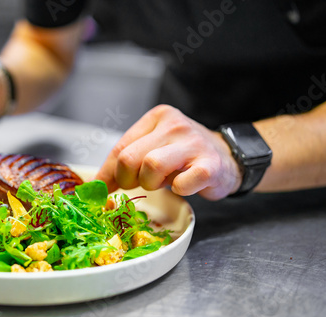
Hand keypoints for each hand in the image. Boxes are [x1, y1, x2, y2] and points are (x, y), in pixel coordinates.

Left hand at [95, 105, 242, 199]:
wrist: (228, 156)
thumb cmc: (184, 154)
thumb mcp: (154, 148)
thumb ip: (128, 160)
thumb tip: (98, 185)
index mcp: (157, 117)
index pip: (120, 147)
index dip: (107, 174)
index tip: (101, 190)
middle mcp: (174, 125)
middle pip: (129, 158)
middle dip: (128, 180)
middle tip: (141, 184)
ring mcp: (193, 143)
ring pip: (151, 167)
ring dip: (152, 184)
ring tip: (165, 182)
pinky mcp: (209, 165)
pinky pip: (182, 184)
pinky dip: (179, 190)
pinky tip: (184, 185)